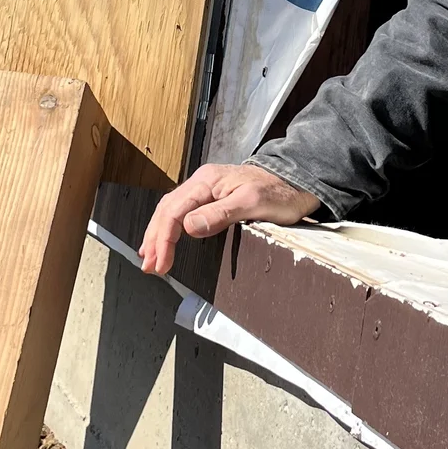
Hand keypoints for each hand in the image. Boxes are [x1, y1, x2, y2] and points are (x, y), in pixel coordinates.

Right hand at [137, 163, 320, 275]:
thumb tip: (187, 227)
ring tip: (149, 256)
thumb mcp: (252, 204)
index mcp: (207, 181)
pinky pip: (182, 210)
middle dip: (155, 239)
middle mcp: (203, 182)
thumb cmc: (280, 193)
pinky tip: (166, 238)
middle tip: (150, 266)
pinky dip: (170, 227)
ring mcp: (207, 188)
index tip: (162, 263)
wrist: (298, 181)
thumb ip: (220, 214)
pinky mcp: (214, 197)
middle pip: (168, 210)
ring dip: (158, 234)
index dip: (164, 239)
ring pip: (172, 210)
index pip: (174, 211)